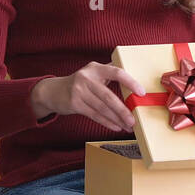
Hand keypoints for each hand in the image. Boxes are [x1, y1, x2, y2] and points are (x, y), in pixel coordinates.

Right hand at [31, 62, 145, 132]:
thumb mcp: (93, 73)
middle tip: (133, 120)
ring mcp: (79, 90)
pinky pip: (94, 114)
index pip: (117, 72)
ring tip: (128, 126)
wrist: (52, 91)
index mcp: (96, 68)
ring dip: (116, 119)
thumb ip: (110, 73)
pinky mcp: (74, 103)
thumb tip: (135, 81)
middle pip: (109, 96)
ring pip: (102, 108)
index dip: (130, 82)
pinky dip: (107, 122)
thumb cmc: (80, 83)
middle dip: (123, 110)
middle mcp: (86, 77)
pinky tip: (116, 127)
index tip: (141, 92)